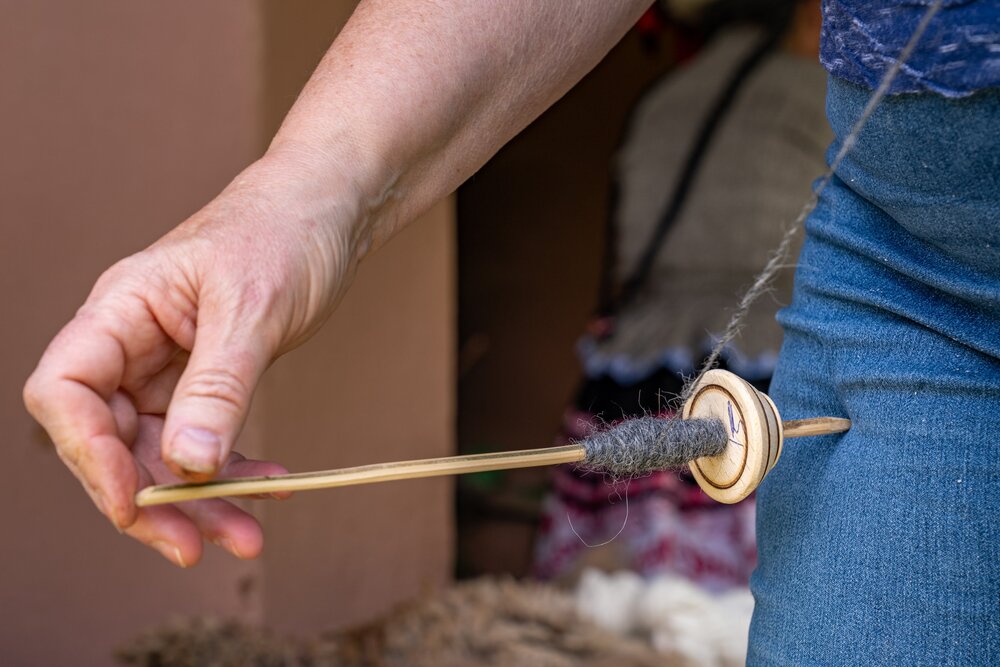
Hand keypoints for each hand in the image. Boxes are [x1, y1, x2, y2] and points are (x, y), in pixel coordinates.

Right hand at [23, 156, 360, 565]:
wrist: (330, 210)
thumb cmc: (285, 233)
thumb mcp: (252, 308)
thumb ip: (217, 386)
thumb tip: (186, 466)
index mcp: (120, 309)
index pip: (64, 391)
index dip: (88, 456)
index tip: (136, 502)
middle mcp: (131, 342)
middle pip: (110, 438)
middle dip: (153, 498)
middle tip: (198, 547)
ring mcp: (167, 364)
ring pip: (162, 451)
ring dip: (201, 500)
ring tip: (248, 537)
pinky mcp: (206, 379)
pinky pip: (205, 439)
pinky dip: (234, 469)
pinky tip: (273, 486)